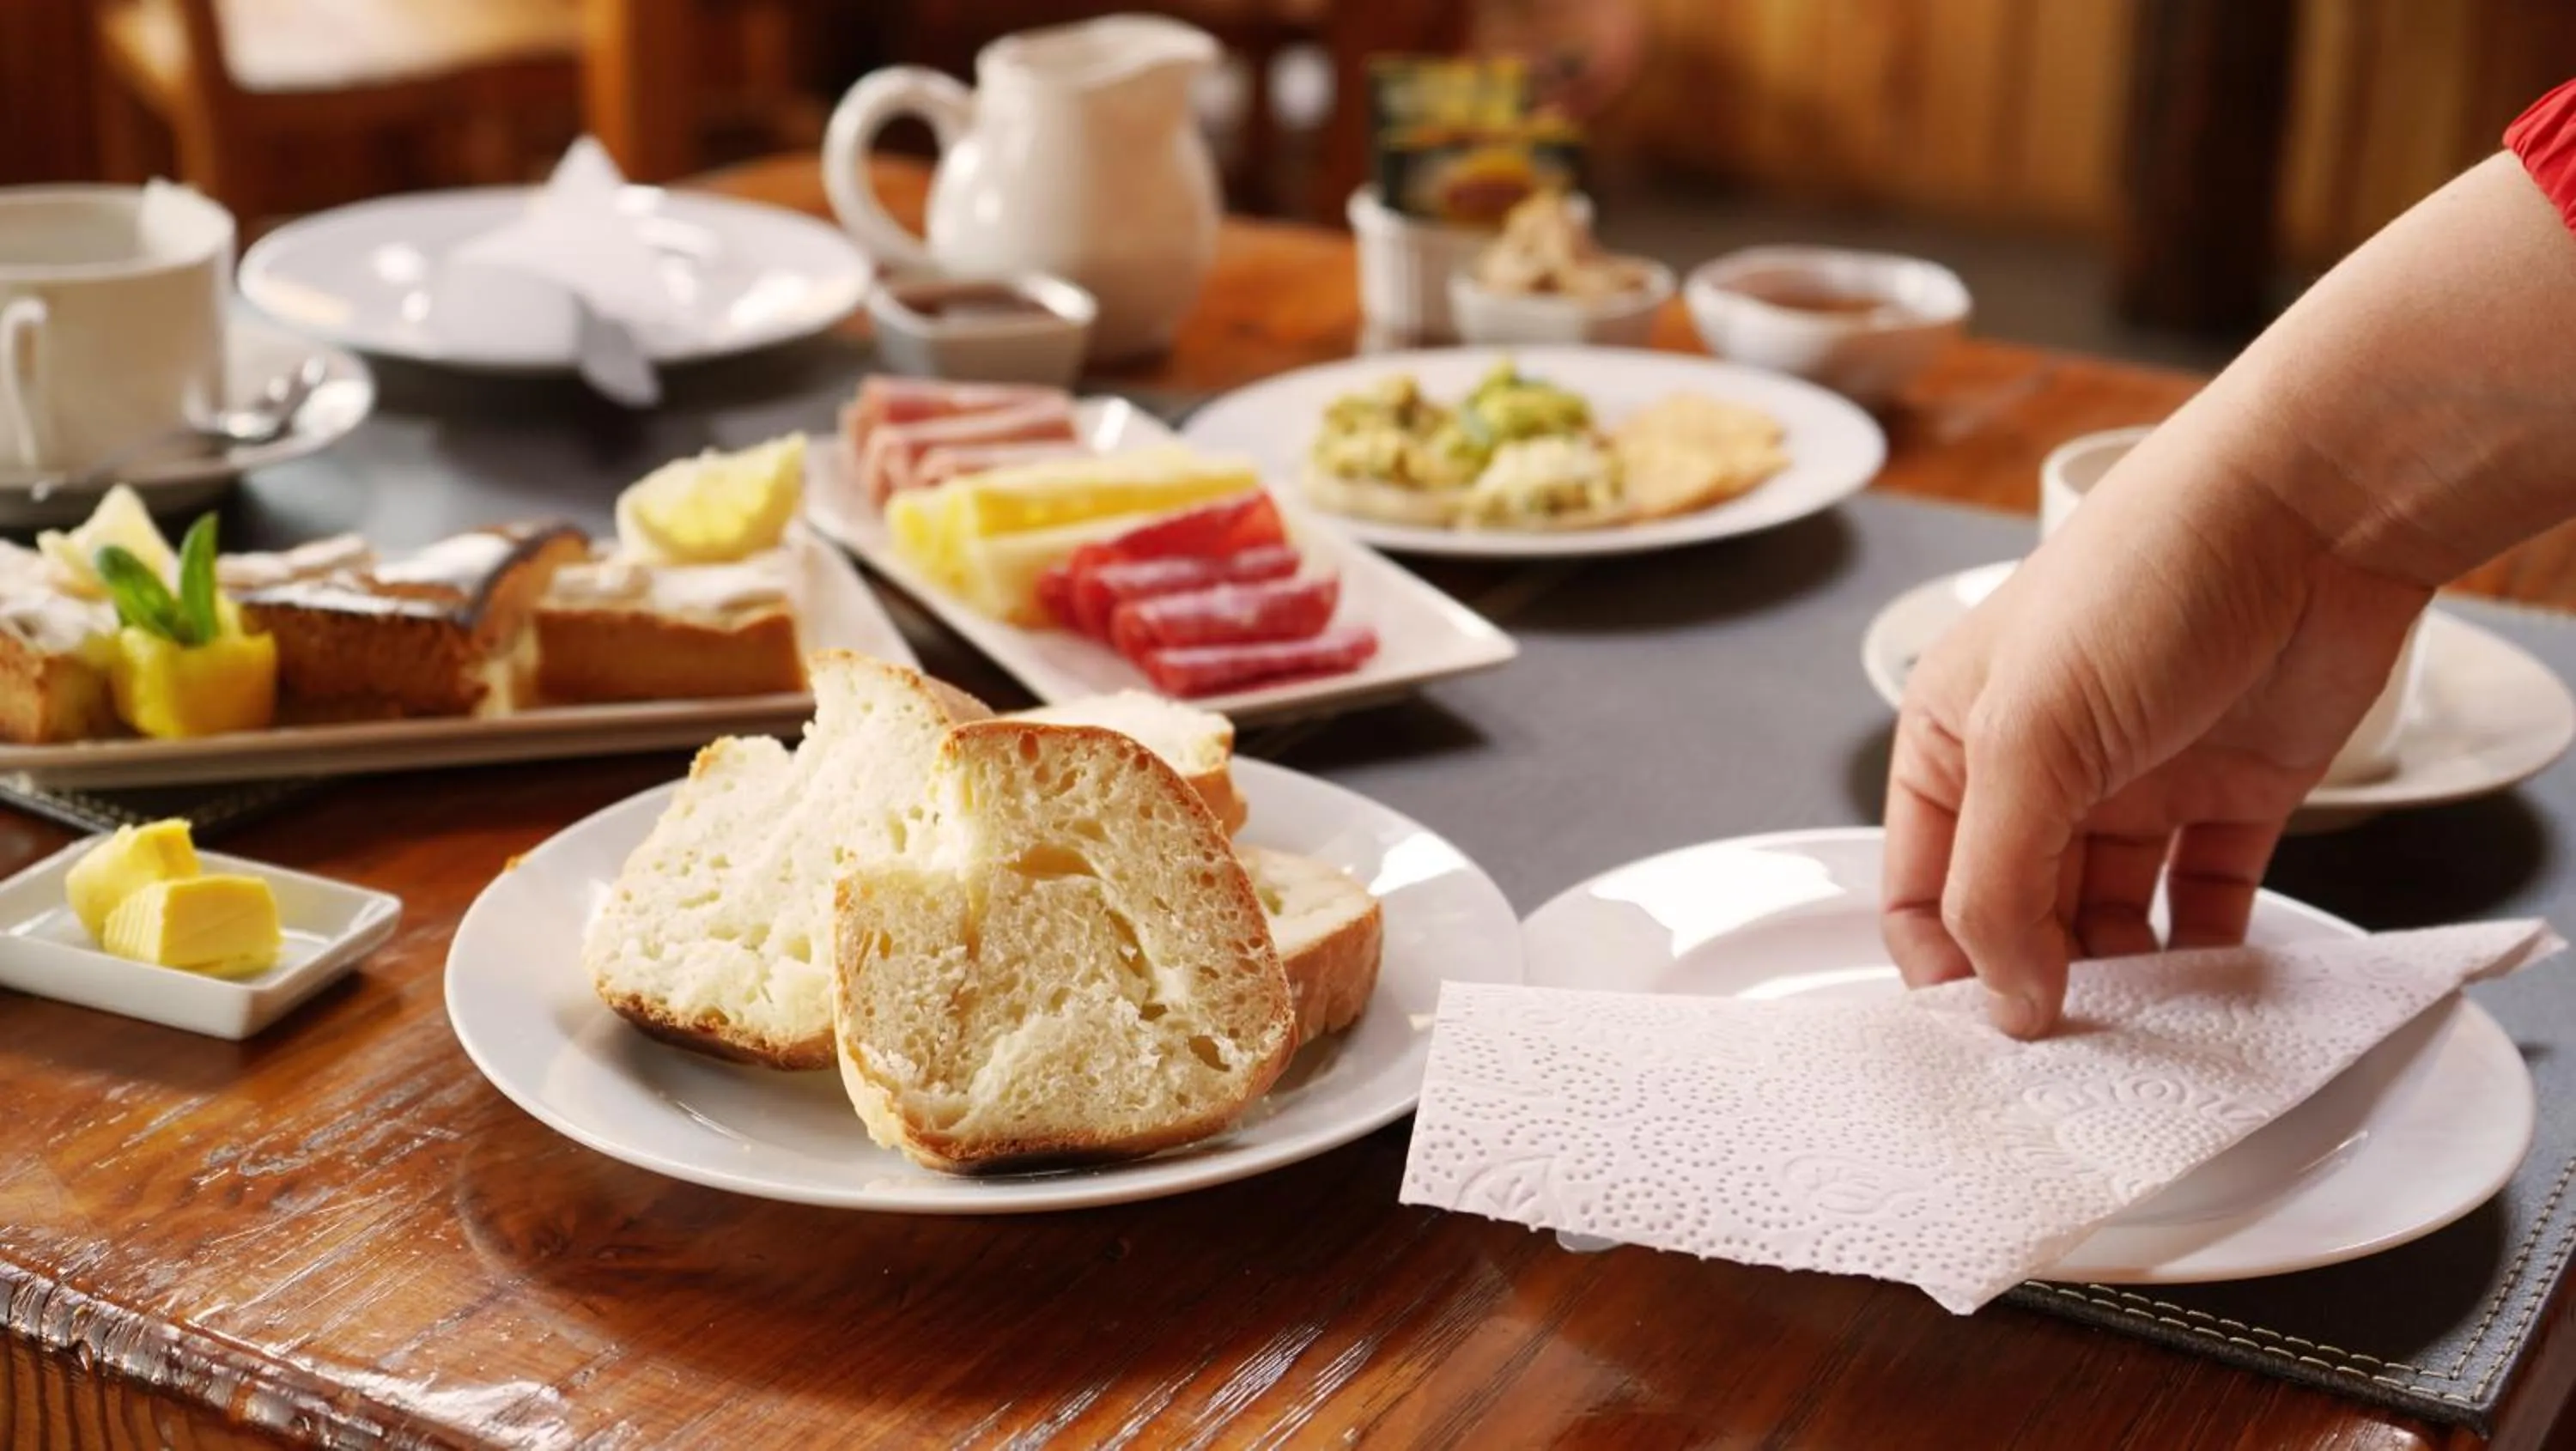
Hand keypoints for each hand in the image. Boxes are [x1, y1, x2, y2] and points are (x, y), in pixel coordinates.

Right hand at [1881, 420, 2428, 1036]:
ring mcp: (2137, 781)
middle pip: (2016, 914)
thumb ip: (1997, 881)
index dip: (1945, 963)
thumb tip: (2006, 1001)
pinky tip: (2213, 983)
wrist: (2313, 509)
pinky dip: (2207, 951)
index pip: (1919, 888)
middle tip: (2078, 1043)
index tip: (1989, 1031)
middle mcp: (2039, 768)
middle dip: (2039, 978)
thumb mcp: (2030, 737)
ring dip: (2126, 977)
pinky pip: (2206, 900)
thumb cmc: (2144, 578)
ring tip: (2150, 1027)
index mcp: (1957, 740)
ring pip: (2111, 918)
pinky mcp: (2231, 792)